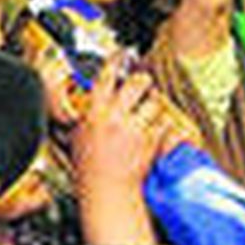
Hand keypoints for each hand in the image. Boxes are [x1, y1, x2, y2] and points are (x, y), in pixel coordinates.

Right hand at [72, 55, 170, 196]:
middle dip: (142, 81)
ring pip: (155, 102)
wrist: (107, 191)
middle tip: (141, 84)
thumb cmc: (90, 168)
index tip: (121, 54)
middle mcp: (116, 117)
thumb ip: (87, 115)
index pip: (105, 76)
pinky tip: (153, 131)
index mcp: (94, 113)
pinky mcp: (152, 140)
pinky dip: (163, 124)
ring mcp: (136, 128)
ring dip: (152, 105)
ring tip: (145, 114)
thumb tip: (92, 100)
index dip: (114, 61)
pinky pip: (165, 122)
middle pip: (138, 82)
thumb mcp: (78, 135)